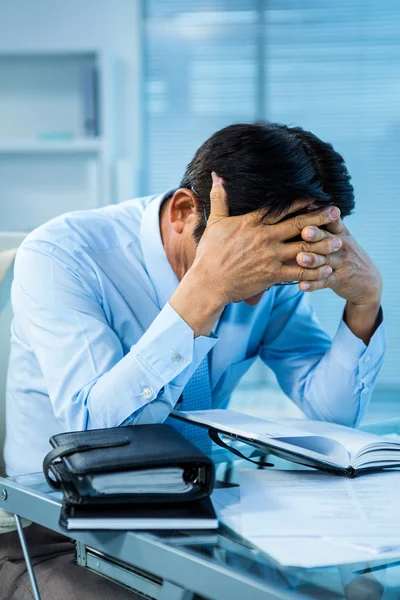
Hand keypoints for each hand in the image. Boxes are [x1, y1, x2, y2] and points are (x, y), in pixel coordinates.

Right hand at [190, 173, 342, 304]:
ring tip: (339, 241)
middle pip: (298, 225)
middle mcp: (265, 237)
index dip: (301, 202)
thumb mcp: (214, 221)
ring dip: (323, 245)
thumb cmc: (210, 253)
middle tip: (337, 212)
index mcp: (252, 222)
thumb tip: (217, 175)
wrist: (208, 282)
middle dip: (320, 218)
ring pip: (303, 248)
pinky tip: (327, 269)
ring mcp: (270, 256)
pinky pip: (299, 272)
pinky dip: (314, 271)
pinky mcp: (272, 275)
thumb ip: (219, 197)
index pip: (281, 208)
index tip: (316, 197)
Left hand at [297, 213, 381, 306]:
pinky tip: (301, 285)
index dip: (322, 214)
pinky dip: (312, 284)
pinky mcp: (339, 280)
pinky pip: (324, 282)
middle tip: (305, 232)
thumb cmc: (346, 254)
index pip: (332, 221)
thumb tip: (303, 205)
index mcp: (340, 233)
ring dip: (312, 260)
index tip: (310, 206)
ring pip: (325, 261)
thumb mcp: (341, 236)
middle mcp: (341, 246)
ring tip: (300, 259)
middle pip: (326, 239)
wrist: (368, 281)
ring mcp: (341, 264)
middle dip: (315, 235)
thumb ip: (325, 224)